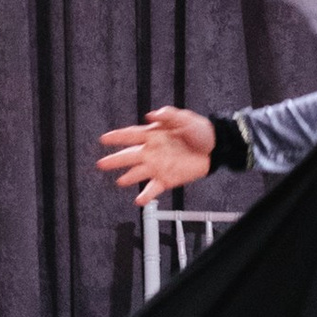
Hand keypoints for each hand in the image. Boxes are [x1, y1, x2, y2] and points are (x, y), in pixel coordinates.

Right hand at [96, 107, 216, 205]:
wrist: (216, 148)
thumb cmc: (201, 131)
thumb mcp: (185, 118)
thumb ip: (168, 115)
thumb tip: (151, 115)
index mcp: (154, 135)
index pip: (131, 135)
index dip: (117, 137)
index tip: (104, 139)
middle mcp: (152, 152)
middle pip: (129, 156)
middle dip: (115, 160)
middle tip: (101, 164)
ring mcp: (158, 166)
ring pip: (138, 173)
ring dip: (128, 178)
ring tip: (119, 182)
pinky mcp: (167, 179)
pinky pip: (153, 188)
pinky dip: (146, 195)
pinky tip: (139, 200)